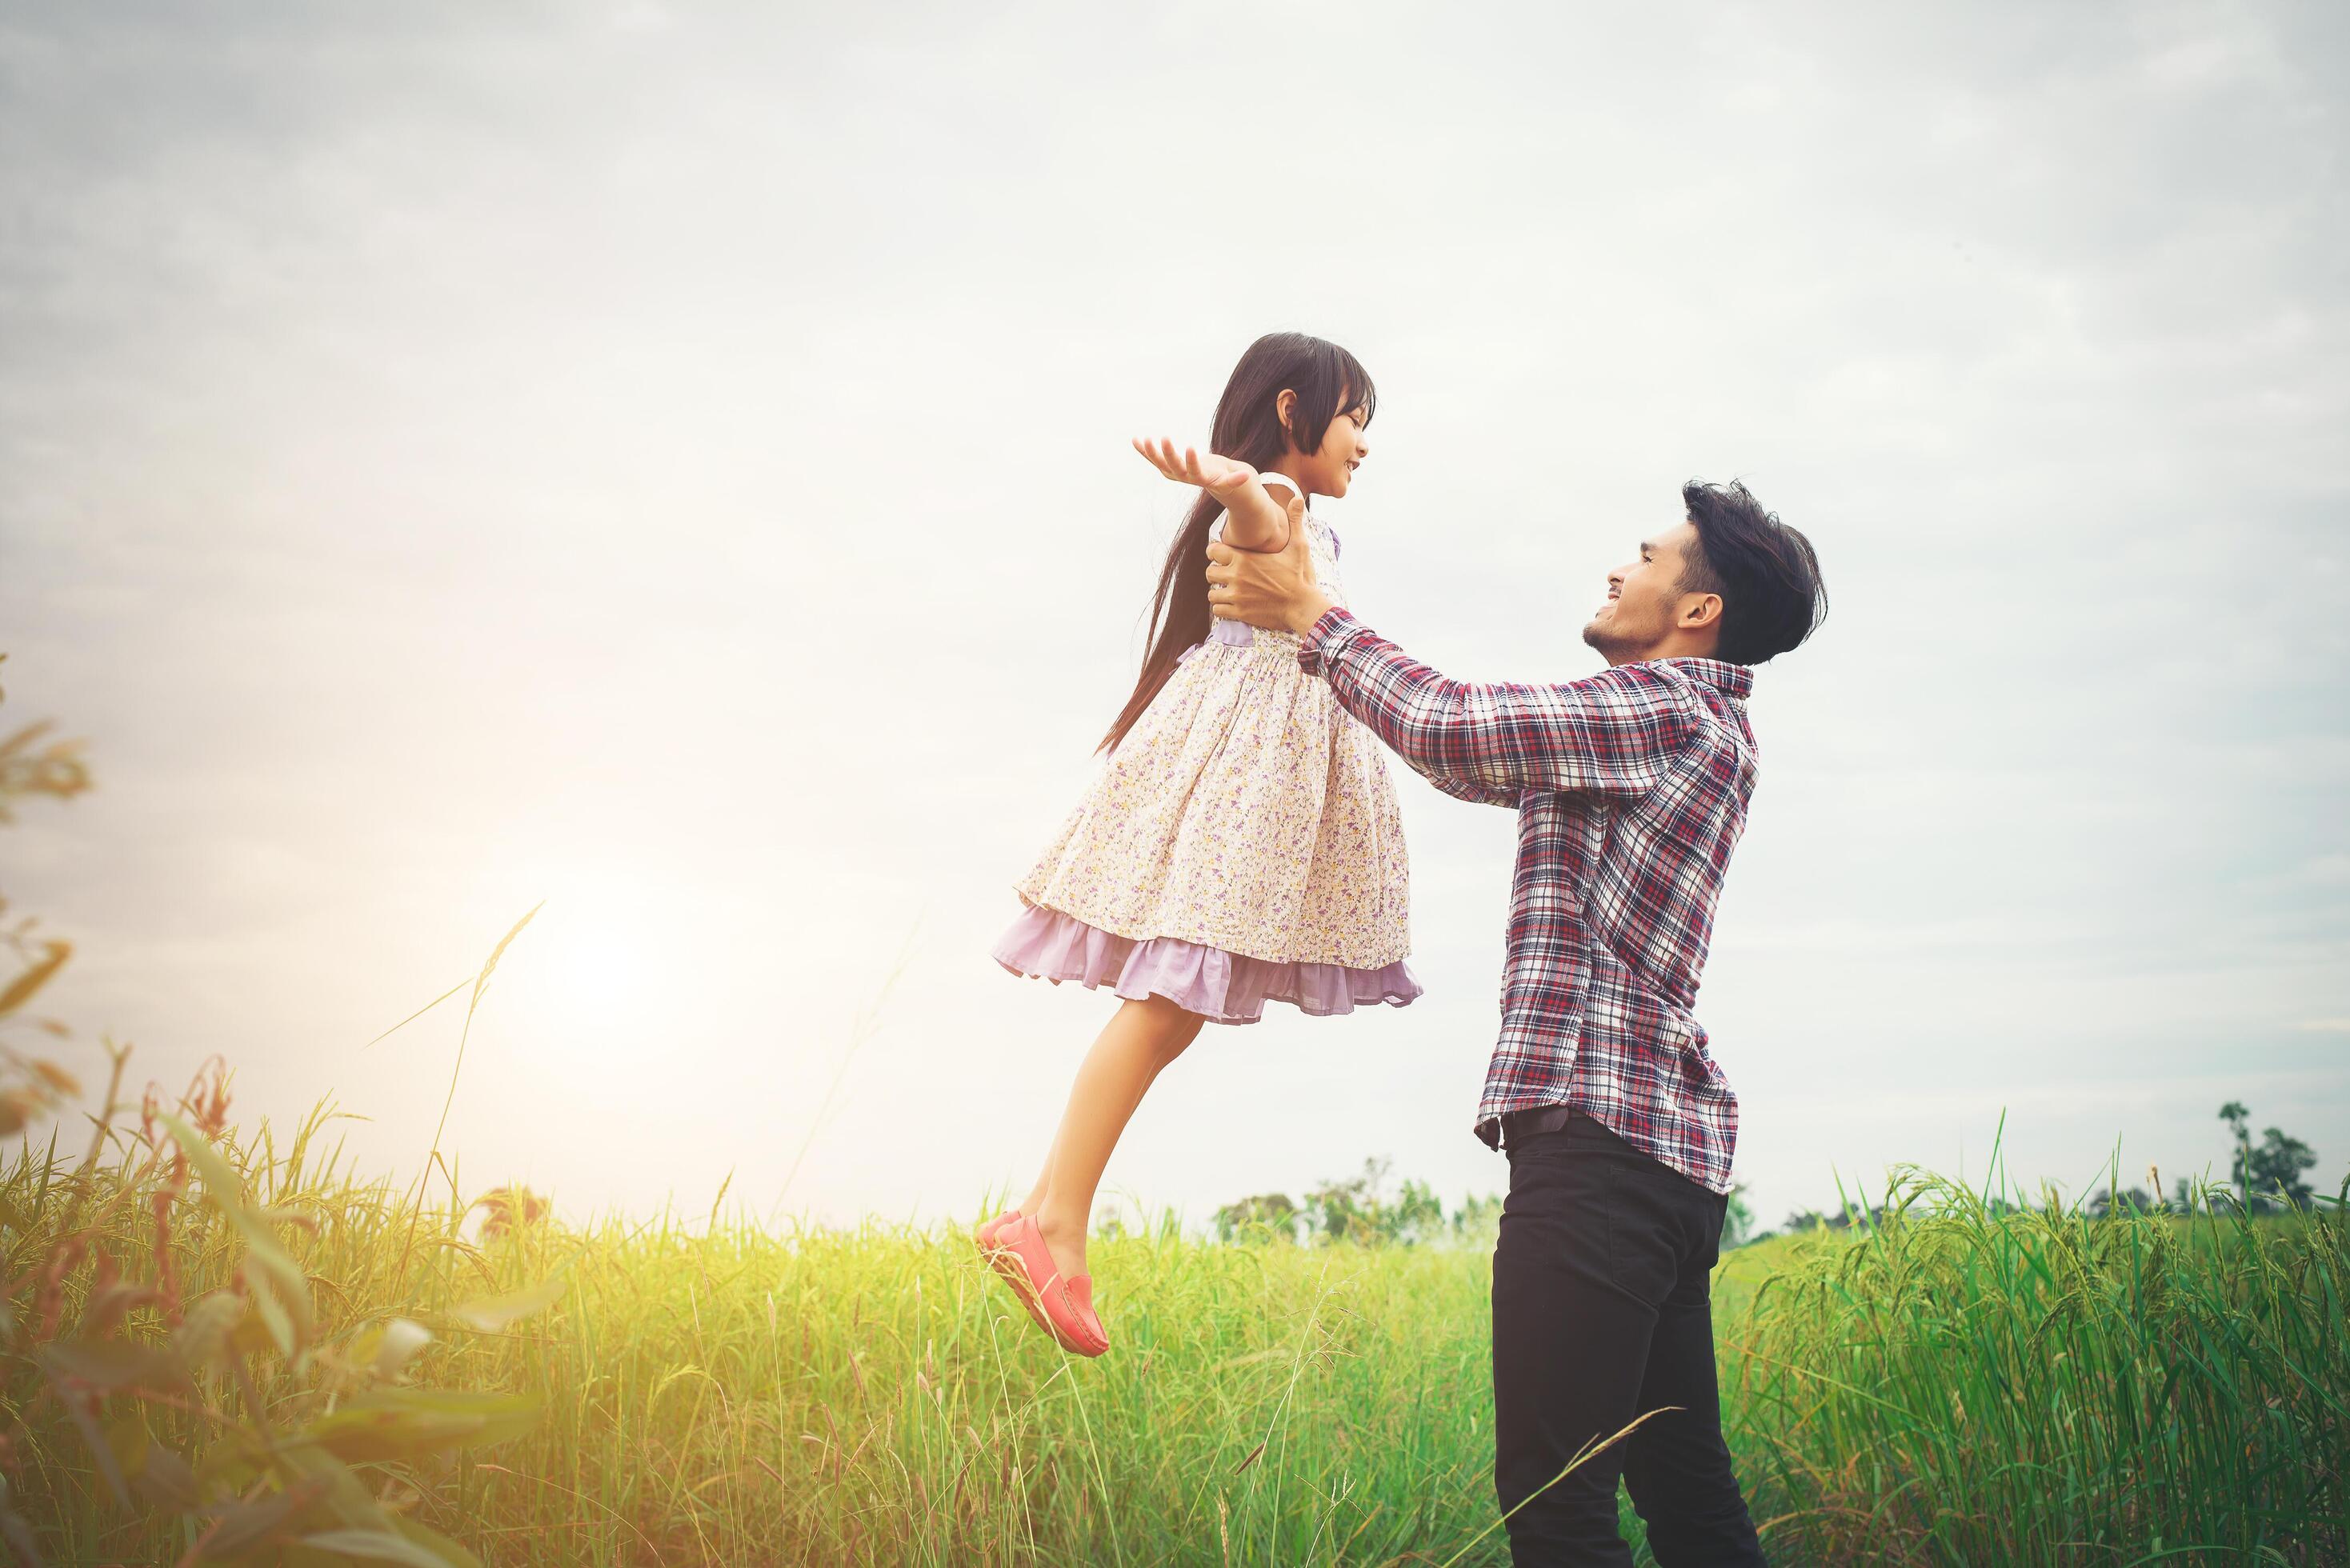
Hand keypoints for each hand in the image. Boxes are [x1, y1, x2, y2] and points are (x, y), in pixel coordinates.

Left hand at [1132, 437, 1259, 503]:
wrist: (1212, 481)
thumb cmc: (1223, 477)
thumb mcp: (1229, 479)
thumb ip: (1236, 479)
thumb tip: (1247, 476)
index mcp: (1199, 478)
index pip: (1194, 471)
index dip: (1191, 461)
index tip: (1190, 447)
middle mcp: (1183, 477)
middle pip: (1174, 467)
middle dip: (1168, 453)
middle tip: (1164, 438)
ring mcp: (1173, 473)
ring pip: (1160, 463)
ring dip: (1151, 452)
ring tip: (1145, 439)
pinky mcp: (1167, 467)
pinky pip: (1153, 459)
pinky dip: (1144, 450)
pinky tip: (1134, 440)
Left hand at [1204, 494, 1333, 636]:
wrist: (1303, 605)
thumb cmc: (1301, 576)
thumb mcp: (1299, 545)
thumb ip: (1294, 521)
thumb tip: (1296, 498)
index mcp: (1245, 558)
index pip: (1213, 551)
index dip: (1215, 552)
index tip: (1222, 555)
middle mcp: (1236, 576)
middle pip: (1209, 572)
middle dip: (1216, 573)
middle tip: (1226, 575)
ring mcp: (1236, 595)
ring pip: (1211, 592)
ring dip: (1218, 591)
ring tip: (1229, 591)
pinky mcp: (1239, 612)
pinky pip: (1217, 609)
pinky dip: (1222, 608)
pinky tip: (1232, 605)